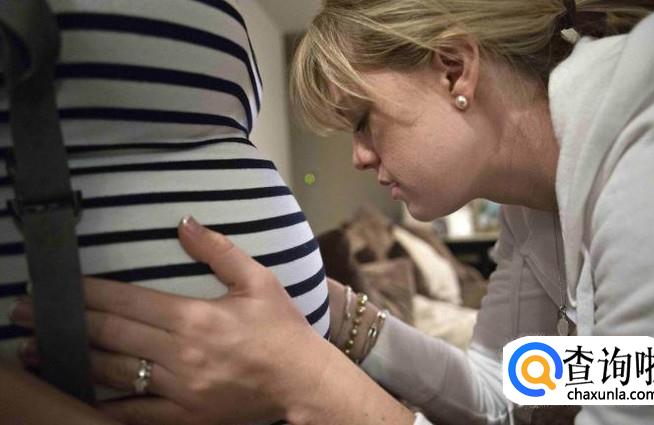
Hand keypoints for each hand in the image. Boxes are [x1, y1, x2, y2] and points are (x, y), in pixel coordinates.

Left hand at [10, 216, 329, 424]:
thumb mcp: (259, 281)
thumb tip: (184, 222)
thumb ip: (218, 250)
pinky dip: (104, 405)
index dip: (87, 293)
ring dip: (70, 360)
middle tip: (21, 313)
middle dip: (64, 321)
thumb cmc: (282, 330)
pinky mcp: (185, 416)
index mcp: (195, 318)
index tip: (58, 286)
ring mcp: (179, 390)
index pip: (127, 301)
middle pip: (110, 334)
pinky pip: (135, 413)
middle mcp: (180, 355)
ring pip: (112, 372)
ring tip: (34, 352)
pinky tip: (79, 395)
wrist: (303, 382)